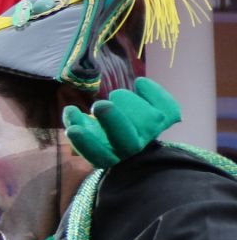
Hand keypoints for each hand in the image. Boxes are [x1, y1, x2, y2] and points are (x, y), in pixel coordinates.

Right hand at [62, 77, 179, 167]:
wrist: (131, 133)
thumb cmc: (102, 129)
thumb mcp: (86, 129)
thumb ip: (76, 123)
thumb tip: (71, 112)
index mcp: (108, 155)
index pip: (100, 156)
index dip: (86, 144)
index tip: (73, 130)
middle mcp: (131, 148)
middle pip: (129, 142)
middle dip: (114, 121)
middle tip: (100, 105)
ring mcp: (150, 134)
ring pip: (149, 121)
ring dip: (129, 102)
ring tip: (116, 96)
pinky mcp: (165, 119)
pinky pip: (168, 108)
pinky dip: (155, 92)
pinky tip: (140, 84)